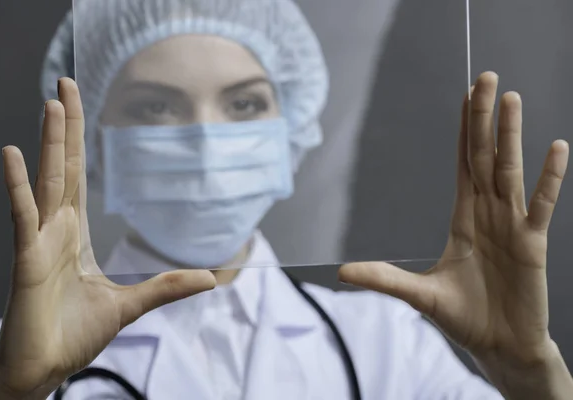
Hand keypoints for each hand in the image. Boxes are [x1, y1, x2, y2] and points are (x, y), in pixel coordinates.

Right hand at [0, 78, 215, 397]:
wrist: (43, 369)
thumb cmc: (74, 335)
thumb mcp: (130, 306)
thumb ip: (166, 288)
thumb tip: (209, 278)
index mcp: (76, 233)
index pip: (78, 176)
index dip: (77, 140)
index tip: (75, 106)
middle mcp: (56, 229)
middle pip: (64, 166)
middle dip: (65, 125)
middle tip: (65, 84)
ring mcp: (40, 241)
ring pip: (47, 181)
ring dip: (49, 142)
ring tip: (51, 103)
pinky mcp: (28, 260)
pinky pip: (23, 217)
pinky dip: (17, 186)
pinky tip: (12, 155)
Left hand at [339, 72, 568, 369]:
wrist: (499, 346)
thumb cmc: (463, 318)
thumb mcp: (418, 295)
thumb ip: (384, 279)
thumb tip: (342, 271)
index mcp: (463, 218)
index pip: (463, 164)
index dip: (464, 132)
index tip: (465, 99)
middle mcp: (488, 214)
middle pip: (485, 157)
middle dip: (483, 119)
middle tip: (485, 78)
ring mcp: (512, 226)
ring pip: (510, 171)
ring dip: (511, 136)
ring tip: (510, 99)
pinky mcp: (533, 244)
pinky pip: (541, 205)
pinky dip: (549, 178)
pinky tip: (557, 148)